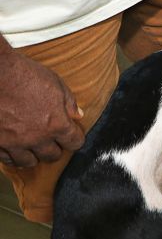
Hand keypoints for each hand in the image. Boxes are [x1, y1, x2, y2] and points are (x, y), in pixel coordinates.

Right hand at [0, 50, 84, 167]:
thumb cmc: (26, 75)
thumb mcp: (56, 84)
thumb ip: (69, 103)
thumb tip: (77, 115)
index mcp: (57, 124)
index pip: (75, 143)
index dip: (75, 138)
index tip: (72, 134)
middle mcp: (37, 138)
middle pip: (52, 156)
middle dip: (56, 148)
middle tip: (53, 140)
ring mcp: (15, 143)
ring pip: (29, 162)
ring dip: (34, 155)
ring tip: (34, 146)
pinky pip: (7, 159)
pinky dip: (13, 155)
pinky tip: (15, 147)